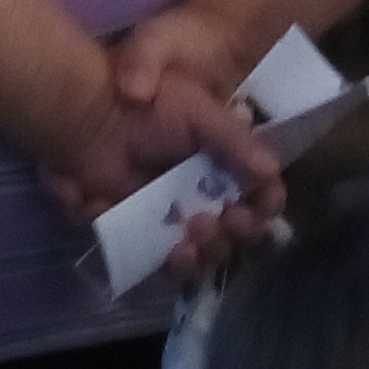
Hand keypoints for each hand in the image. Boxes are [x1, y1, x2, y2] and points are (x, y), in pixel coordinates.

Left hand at [36, 36, 285, 288]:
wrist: (96, 116)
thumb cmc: (151, 105)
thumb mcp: (200, 112)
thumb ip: (236, 141)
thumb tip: (273, 170)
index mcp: (227, 163)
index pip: (261, 193)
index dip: (265, 204)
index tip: (257, 207)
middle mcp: (209, 194)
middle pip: (239, 230)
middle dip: (239, 231)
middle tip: (224, 220)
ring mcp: (178, 218)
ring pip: (207, 252)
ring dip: (209, 251)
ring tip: (194, 235)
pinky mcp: (148, 235)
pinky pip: (166, 262)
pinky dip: (172, 263)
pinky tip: (172, 250)